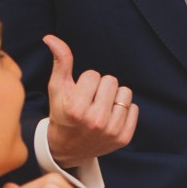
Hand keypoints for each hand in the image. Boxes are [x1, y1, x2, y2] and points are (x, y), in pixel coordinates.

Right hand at [44, 35, 137, 166]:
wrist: (67, 149)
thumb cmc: (62, 113)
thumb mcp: (57, 88)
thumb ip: (59, 62)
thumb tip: (51, 38)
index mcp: (76, 109)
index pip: (94, 75)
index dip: (86, 82)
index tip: (79, 94)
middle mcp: (95, 121)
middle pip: (111, 81)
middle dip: (101, 87)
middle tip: (90, 101)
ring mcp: (111, 131)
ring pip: (125, 93)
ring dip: (114, 97)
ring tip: (101, 107)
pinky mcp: (123, 138)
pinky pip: (134, 108)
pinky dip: (124, 110)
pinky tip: (110, 117)